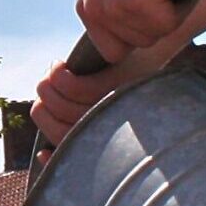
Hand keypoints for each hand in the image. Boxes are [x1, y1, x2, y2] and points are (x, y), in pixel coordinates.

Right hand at [31, 51, 167, 146]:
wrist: (163, 49)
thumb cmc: (132, 82)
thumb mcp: (106, 113)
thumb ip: (78, 132)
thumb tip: (42, 153)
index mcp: (108, 139)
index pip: (66, 154)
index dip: (49, 156)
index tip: (44, 149)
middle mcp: (112, 127)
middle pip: (52, 126)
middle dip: (44, 104)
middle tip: (49, 85)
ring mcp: (114, 106)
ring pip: (58, 104)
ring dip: (49, 85)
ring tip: (56, 70)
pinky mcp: (116, 84)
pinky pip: (72, 87)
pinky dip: (58, 75)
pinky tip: (60, 66)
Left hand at [77, 0, 185, 58]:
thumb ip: (116, 11)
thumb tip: (135, 39)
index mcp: (86, 9)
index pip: (109, 52)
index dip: (132, 40)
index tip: (145, 22)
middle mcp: (96, 12)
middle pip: (136, 46)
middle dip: (153, 25)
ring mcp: (115, 9)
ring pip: (154, 35)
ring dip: (167, 15)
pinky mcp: (137, 3)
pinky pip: (168, 23)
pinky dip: (178, 7)